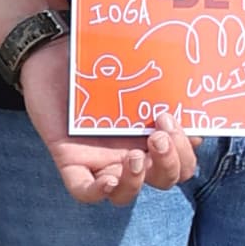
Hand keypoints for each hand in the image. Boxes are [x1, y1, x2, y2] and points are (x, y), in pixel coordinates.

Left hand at [19, 32, 194, 202]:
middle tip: (159, 133)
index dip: (189, 152)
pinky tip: (107, 180)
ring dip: (138, 180)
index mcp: (150, 132)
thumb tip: (188, 88)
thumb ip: (160, 76)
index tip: (192, 129)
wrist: (52, 52)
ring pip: (126, 193)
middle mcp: (129, 151)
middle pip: (164, 178)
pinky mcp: (70, 160)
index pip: (182, 158)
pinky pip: (83, 190)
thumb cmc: (98, 57)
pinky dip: (98, 192)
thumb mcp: (133, 65)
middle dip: (171, 161)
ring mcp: (100, 159)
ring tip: (135, 155)